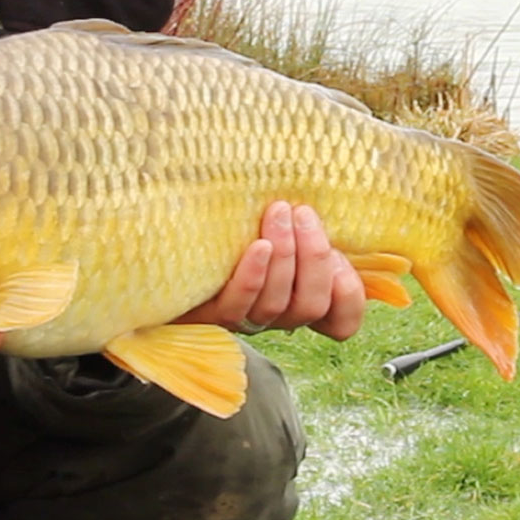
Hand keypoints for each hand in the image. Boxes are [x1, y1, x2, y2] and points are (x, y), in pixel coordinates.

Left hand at [176, 200, 365, 340]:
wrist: (170, 247)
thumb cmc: (238, 225)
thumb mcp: (281, 223)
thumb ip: (307, 223)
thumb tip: (327, 197)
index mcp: (302, 298)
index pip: (341, 322)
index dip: (349, 296)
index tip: (343, 256)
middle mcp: (278, 316)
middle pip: (311, 305)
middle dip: (315, 257)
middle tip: (303, 214)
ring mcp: (246, 319)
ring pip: (278, 302)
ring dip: (285, 254)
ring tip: (278, 213)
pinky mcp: (213, 315)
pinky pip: (239, 303)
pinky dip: (254, 274)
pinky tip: (258, 246)